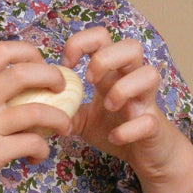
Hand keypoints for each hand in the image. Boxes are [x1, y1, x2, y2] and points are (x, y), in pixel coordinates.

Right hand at [0, 40, 87, 192]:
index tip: (40, 65)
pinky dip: (43, 150)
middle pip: (24, 72)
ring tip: (65, 127)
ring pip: (37, 110)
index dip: (29, 52)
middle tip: (62, 89)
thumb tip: (17, 97)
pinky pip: (32, 143)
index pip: (2, 51)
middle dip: (52, 76)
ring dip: (59, 118)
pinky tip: (37, 156)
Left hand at [61, 26, 192, 192]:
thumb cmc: (116, 127)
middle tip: (90, 81)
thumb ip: (64, 109)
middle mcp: (132, 80)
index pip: (101, 37)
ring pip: (150, 74)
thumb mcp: (83, 118)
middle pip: (131, 46)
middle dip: (106, 59)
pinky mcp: (154, 126)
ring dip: (124, 88)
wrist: (146, 155)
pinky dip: (129, 129)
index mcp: (113, 73)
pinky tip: (116, 137)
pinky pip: (148, 121)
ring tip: (109, 107)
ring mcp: (146, 101)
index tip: (65, 66)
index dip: (80, 43)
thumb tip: (37, 107)